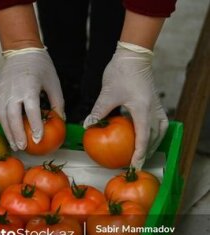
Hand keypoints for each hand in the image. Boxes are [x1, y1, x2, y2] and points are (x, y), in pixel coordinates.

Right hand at [0, 47, 63, 150]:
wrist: (21, 51)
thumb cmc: (41, 66)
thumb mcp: (53, 82)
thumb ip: (57, 103)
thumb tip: (61, 121)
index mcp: (30, 87)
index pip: (31, 110)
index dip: (35, 126)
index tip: (38, 139)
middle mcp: (14, 91)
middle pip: (13, 116)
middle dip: (17, 133)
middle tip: (23, 147)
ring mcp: (3, 92)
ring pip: (2, 116)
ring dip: (8, 132)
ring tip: (15, 145)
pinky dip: (1, 122)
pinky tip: (7, 131)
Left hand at [83, 41, 167, 168]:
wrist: (133, 55)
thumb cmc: (120, 72)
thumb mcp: (107, 94)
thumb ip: (98, 111)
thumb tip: (88, 126)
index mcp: (142, 109)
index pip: (143, 137)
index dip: (139, 154)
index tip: (134, 166)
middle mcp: (153, 109)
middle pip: (154, 137)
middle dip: (146, 152)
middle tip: (135, 164)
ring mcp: (156, 105)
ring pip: (159, 130)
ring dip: (152, 143)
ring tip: (142, 153)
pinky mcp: (155, 101)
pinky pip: (159, 121)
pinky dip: (154, 132)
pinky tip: (145, 136)